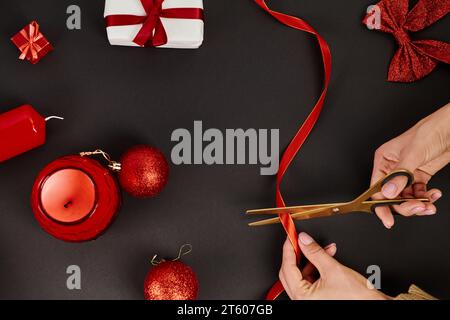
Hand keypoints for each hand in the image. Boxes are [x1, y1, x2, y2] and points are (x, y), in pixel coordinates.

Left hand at [279, 233, 387, 299]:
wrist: (374, 306)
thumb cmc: (357, 298)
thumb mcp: (333, 269)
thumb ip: (315, 252)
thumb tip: (303, 240)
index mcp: (302, 296)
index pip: (287, 267)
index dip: (289, 248)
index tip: (291, 236)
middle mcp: (302, 301)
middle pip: (290, 271)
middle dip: (299, 254)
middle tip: (302, 240)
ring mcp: (308, 300)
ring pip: (302, 274)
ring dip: (312, 260)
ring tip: (325, 249)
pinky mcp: (316, 298)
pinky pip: (310, 279)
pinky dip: (317, 267)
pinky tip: (327, 257)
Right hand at [371, 103, 449, 227]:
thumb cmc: (431, 130)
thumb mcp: (413, 154)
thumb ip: (400, 175)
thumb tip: (387, 193)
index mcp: (384, 160)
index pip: (376, 188)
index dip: (380, 205)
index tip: (387, 218)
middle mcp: (393, 168)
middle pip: (392, 196)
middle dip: (404, 205)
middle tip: (417, 208)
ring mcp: (407, 173)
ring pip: (406, 197)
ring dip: (418, 204)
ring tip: (428, 204)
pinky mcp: (420, 176)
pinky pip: (419, 193)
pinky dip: (426, 198)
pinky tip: (434, 195)